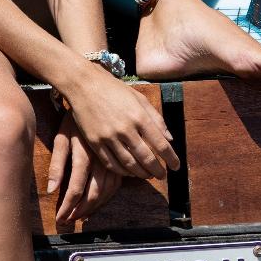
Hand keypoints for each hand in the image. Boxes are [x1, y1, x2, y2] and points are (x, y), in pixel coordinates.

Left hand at [48, 113, 121, 224]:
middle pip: (94, 193)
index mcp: (84, 152)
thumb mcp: (61, 137)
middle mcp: (101, 158)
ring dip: (93, 207)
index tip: (60, 218)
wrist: (94, 98)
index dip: (69, 205)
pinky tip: (95, 203)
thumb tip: (52, 190)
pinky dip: (106, 197)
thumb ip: (57, 163)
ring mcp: (113, 158)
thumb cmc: (73, 119)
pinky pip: (116, 184)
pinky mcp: (119, 158)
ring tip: (79, 215)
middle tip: (68, 220)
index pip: (77, 187)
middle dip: (80, 210)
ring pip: (107, 191)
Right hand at [64, 64, 179, 179]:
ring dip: (141, 173)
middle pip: (146, 158)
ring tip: (147, 175)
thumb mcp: (139, 98)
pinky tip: (129, 171)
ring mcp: (108, 136)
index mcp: (139, 116)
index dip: (171, 158)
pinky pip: (111, 163)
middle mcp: (125, 128)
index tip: (176, 166)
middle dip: (157, 170)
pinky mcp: (94, 142)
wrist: (84, 84)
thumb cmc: (114, 89)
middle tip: (162, 176)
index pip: (160, 144)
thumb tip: (170, 139)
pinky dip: (123, 171)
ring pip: (129, 164)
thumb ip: (156, 118)